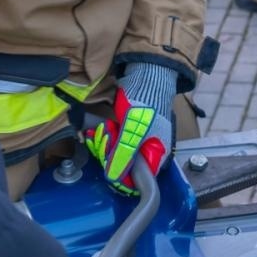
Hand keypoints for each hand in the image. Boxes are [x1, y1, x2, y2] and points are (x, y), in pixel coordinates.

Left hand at [86, 63, 176, 194]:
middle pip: (121, 168)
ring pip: (113, 155)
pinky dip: (105, 136)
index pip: (135, 181)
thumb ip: (124, 154)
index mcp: (155, 156)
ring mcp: (135, 142)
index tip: (108, 161)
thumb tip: (113, 178)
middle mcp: (146, 153)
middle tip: (106, 137)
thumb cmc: (145, 102)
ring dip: (104, 143)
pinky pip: (112, 142)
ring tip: (105, 127)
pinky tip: (102, 126)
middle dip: (109, 153)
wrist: (146, 76)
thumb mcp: (133, 130)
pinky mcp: (126, 132)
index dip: (119, 175)